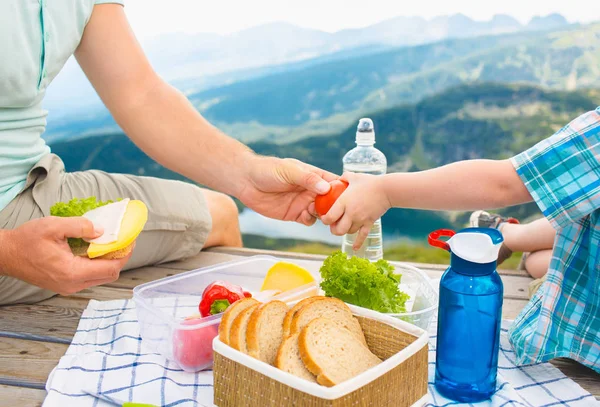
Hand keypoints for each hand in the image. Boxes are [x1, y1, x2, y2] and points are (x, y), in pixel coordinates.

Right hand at [0, 217, 131, 295]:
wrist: (6, 254)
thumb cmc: (27, 240)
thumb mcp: (54, 226)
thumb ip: (81, 227)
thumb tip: (102, 231)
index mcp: (72, 272)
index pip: (110, 269)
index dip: (124, 255)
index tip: (130, 241)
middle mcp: (73, 284)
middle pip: (109, 275)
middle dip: (119, 258)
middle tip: (123, 241)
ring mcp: (68, 287)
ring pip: (100, 278)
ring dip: (108, 262)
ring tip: (110, 243)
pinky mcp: (65, 285)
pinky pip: (89, 277)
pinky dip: (97, 265)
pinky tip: (95, 250)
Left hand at [239, 156, 337, 225]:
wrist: (246, 181)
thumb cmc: (267, 170)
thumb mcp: (288, 171)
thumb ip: (307, 179)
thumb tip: (326, 189)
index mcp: (312, 176)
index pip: (333, 182)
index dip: (342, 189)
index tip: (349, 197)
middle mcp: (310, 190)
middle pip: (331, 200)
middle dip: (336, 207)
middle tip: (336, 211)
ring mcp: (302, 202)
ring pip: (321, 212)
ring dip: (324, 215)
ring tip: (321, 215)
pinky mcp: (294, 214)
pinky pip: (308, 220)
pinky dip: (311, 220)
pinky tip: (306, 217)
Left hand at [321, 172, 390, 248]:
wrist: (386, 189)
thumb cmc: (369, 181)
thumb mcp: (353, 177)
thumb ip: (343, 177)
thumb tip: (338, 179)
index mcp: (344, 202)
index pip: (330, 217)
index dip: (325, 220)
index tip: (325, 218)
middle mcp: (350, 213)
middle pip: (338, 229)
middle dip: (333, 230)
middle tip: (333, 226)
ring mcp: (360, 219)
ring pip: (349, 232)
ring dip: (345, 232)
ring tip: (344, 228)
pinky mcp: (369, 223)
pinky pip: (362, 236)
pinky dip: (358, 243)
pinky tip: (355, 249)